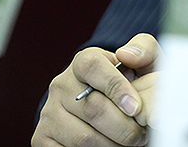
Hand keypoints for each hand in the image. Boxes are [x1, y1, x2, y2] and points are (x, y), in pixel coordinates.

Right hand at [32, 33, 160, 145]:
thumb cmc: (133, 83)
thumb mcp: (144, 62)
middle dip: (124, 127)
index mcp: (83, 61)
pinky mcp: (43, 138)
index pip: (92, 67)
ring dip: (113, 145)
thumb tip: (126, 55)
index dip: (116, 87)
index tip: (136, 107)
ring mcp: (49, 112)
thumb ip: (144, 49)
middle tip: (141, 134)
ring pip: (83, 137)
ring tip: (131, 143)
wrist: (112, 107)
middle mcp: (61, 85)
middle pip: (92, 108)